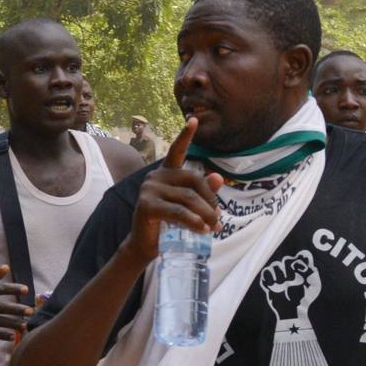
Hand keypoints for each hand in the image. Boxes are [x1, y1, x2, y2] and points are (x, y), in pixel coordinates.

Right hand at [122, 118, 223, 266]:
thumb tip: (218, 178)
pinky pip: (178, 211)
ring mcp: (148, 189)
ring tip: (214, 227)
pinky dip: (193, 221)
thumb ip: (203, 191)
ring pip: (188, 198)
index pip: (177, 151)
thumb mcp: (189, 206)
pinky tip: (201, 229)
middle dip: (210, 200)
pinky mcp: (146, 205)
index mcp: (165, 173)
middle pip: (194, 180)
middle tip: (218, 218)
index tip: (194, 120)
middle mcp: (155, 177)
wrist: (146, 245)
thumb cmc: (168, 223)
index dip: (185, 136)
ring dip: (206, 214)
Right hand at [259, 250, 320, 324]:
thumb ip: (312, 273)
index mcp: (301, 270)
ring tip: (281, 284)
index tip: (303, 270)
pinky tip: (273, 286)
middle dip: (288, 268)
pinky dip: (268, 277)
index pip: (300, 256)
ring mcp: (278, 276)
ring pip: (274, 265)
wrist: (293, 311)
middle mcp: (289, 270)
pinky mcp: (269, 282)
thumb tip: (307, 263)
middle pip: (286, 259)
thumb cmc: (305, 299)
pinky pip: (265, 272)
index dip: (300, 260)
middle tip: (291, 280)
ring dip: (278, 274)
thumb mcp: (314, 286)